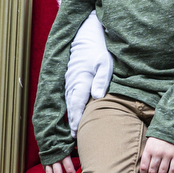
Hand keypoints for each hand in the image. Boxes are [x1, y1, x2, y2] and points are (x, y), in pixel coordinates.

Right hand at [64, 11, 112, 135]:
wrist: (87, 35)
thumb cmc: (99, 50)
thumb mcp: (105, 63)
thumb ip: (101, 80)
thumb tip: (98, 98)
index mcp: (79, 81)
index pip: (76, 105)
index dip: (76, 120)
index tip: (76, 132)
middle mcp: (71, 83)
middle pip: (70, 107)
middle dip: (72, 121)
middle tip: (74, 137)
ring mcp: (70, 80)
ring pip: (68, 102)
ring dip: (71, 115)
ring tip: (74, 130)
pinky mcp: (71, 78)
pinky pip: (69, 96)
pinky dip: (71, 106)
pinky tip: (74, 114)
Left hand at [139, 137, 173, 172]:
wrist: (171, 128)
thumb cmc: (158, 138)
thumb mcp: (149, 144)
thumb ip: (146, 155)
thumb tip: (143, 170)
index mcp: (149, 150)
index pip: (144, 167)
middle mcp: (157, 153)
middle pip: (152, 171)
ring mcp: (167, 154)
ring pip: (162, 171)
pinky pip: (173, 169)